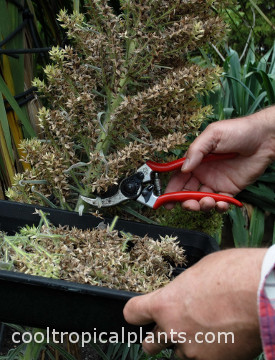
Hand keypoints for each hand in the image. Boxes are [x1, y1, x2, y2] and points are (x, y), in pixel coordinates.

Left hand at [123, 248, 266, 359]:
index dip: (136, 313)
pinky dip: (207, 352)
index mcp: (164, 303)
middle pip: (149, 343)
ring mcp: (192, 351)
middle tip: (174, 327)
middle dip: (158, 336)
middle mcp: (172, 330)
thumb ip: (183, 289)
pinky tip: (220, 339)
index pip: (132, 312)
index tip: (141, 313)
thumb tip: (184, 293)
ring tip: (205, 331)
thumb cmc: (232, 274)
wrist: (260, 294)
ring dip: (186, 345)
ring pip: (178, 355)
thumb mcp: (199, 271)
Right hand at [165, 107, 274, 211]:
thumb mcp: (213, 135)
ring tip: (207, 202)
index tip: (165, 199)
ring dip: (201, 205)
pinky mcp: (230, 190)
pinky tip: (221, 204)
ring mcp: (216, 182)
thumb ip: (196, 151)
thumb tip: (183, 168)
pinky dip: (218, 207)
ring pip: (202, 200)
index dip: (171, 189)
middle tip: (186, 205)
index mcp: (196, 160)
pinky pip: (220, 203)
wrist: (264, 138)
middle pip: (187, 192)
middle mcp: (203, 173)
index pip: (178, 177)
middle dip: (184, 201)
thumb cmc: (238, 131)